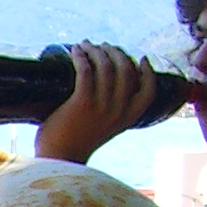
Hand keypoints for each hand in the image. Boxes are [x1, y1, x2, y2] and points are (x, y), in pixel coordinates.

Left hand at [32, 42, 150, 166]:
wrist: (58, 161)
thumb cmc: (74, 144)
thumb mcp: (101, 129)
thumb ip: (107, 113)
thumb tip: (101, 90)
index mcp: (128, 118)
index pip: (148, 90)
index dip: (148, 72)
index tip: (140, 58)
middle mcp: (118, 111)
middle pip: (126, 70)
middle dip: (115, 53)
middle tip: (102, 46)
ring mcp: (101, 106)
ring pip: (106, 67)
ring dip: (96, 50)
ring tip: (86, 45)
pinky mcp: (82, 103)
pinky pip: (86, 71)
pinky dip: (82, 56)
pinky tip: (76, 49)